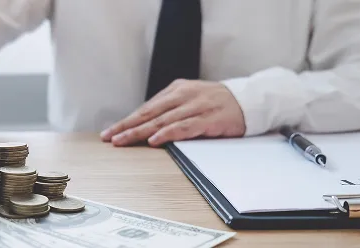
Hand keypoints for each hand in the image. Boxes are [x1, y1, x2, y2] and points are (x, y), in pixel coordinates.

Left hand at [100, 79, 245, 146]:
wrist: (251, 100)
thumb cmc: (217, 102)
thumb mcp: (191, 99)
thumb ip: (171, 109)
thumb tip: (145, 123)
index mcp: (177, 90)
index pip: (146, 107)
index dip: (127, 120)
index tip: (110, 131)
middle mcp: (184, 96)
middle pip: (149, 112)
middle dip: (127, 126)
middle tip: (109, 136)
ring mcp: (196, 106)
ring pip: (162, 120)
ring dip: (140, 131)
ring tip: (124, 140)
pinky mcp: (209, 119)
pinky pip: (184, 127)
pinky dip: (168, 133)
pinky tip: (155, 139)